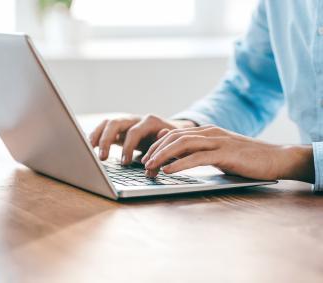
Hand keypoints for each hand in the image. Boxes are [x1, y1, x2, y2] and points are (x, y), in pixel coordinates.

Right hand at [89, 114, 196, 164]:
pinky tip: (89, 146)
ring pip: (107, 123)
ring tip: (89, 149)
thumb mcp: (171, 145)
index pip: (134, 132)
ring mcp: (126, 122)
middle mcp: (135, 119)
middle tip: (103, 158)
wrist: (172, 131)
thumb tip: (156, 158)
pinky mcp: (119, 129)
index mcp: (149, 122)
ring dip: (97, 136)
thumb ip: (163, 151)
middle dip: (107, 140)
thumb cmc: (171, 141)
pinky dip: (95, 136)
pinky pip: (104, 129)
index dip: (128, 147)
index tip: (124, 163)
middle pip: (115, 123)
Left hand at [142, 125, 314, 181]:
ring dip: (163, 156)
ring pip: (182, 144)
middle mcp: (209, 132)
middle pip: (174, 137)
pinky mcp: (225, 153)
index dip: (157, 146)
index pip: (174, 134)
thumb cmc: (245, 158)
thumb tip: (173, 150)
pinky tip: (169, 170)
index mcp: (206, 131)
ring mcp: (217, 141)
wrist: (275, 158)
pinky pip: (197, 157)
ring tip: (150, 167)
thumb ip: (197, 150)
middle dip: (155, 151)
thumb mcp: (217, 152)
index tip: (146, 158)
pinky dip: (180, 164)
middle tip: (143, 165)